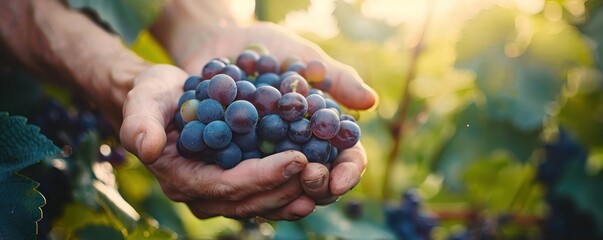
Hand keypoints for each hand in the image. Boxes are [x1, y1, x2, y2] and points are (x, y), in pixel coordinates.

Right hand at [120, 65, 315, 219]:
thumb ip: (140, 123)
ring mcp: (220, 193)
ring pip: (263, 203)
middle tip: (322, 171)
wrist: (163, 99)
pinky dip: (292, 188)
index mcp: (182, 180)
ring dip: (296, 194)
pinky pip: (266, 193)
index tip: (297, 159)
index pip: (227, 186)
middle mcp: (203, 195)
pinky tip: (317, 180)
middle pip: (251, 201)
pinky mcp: (236, 183)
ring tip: (327, 181)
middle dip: (288, 188)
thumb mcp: (144, 101)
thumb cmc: (153, 96)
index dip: (263, 176)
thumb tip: (147, 147)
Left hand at [177, 23, 375, 204]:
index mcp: (326, 134)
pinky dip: (245, 181)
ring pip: (283, 190)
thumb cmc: (274, 49)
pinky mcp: (234, 161)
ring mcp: (268, 160)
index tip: (342, 179)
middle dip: (318, 186)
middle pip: (318, 183)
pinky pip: (241, 181)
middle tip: (311, 178)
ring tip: (283, 176)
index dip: (348, 171)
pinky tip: (242, 179)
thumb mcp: (305, 56)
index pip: (346, 160)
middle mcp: (301, 152)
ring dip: (285, 190)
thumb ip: (336, 79)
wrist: (225, 43)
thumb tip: (370, 101)